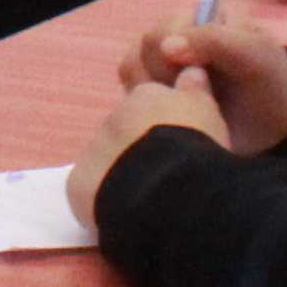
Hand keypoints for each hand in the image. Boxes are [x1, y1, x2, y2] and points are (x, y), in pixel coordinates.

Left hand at [66, 75, 224, 226]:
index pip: (151, 107)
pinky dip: (102, 200)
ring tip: (148, 201)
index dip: (166, 129)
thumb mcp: (208, 112)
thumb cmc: (196, 148)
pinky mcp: (78, 183)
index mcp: (146, 97)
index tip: (180, 150)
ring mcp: (93, 149)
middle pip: (125, 133)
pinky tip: (125, 215)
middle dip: (139, 151)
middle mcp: (114, 117)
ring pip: (107, 160)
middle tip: (164, 177)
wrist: (167, 189)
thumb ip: (196, 90)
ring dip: (120, 174)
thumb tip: (191, 71)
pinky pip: (89, 191)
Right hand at [117, 16, 286, 156]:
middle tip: (194, 95)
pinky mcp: (155, 87)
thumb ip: (214, 42)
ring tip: (184, 107)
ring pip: (133, 66)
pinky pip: (131, 87)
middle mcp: (179, 32)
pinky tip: (171, 114)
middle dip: (167, 75)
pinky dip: (144, 101)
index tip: (197, 78)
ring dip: (154, 90)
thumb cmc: (268, 84)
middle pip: (147, 46)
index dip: (175, 52)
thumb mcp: (254, 56)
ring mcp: (163, 60)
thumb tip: (166, 46)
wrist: (272, 127)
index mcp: (204, 15)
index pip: (168, 26)